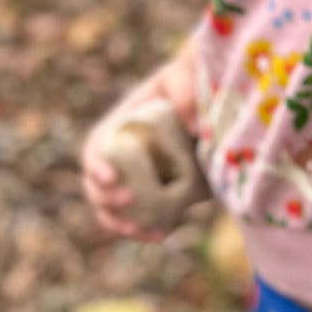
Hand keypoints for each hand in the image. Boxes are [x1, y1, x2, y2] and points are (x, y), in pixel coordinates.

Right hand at [82, 45, 201, 242]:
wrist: (217, 101)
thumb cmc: (194, 80)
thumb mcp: (187, 76)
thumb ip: (186, 92)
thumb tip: (193, 128)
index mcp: (121, 126)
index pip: (96, 148)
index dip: (95, 165)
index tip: (111, 177)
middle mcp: (124, 156)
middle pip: (98, 185)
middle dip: (105, 201)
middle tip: (128, 203)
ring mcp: (140, 178)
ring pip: (117, 209)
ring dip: (123, 225)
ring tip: (145, 233)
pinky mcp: (160, 194)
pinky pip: (146, 217)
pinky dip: (149, 229)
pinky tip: (161, 235)